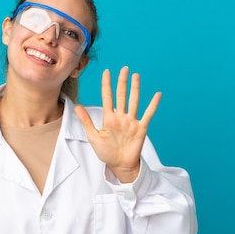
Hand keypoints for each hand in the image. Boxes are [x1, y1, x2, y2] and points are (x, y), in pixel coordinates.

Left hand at [74, 67, 161, 182]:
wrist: (119, 165)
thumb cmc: (106, 152)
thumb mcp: (93, 137)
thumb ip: (86, 121)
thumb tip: (77, 106)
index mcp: (109, 118)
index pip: (107, 97)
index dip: (106, 84)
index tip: (106, 72)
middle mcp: (121, 117)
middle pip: (122, 95)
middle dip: (122, 82)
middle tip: (124, 68)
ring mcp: (131, 121)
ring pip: (134, 101)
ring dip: (135, 89)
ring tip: (136, 76)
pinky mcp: (141, 128)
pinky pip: (148, 114)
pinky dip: (153, 105)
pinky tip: (157, 95)